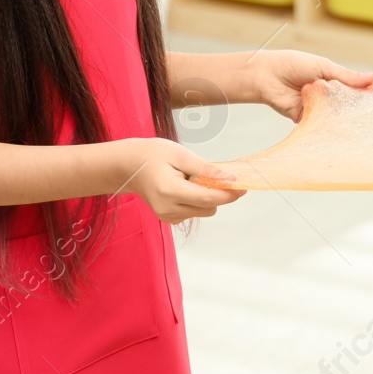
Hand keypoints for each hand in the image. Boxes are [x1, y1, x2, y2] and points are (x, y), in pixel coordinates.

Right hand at [120, 138, 244, 224]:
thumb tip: (230, 178)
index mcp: (170, 191)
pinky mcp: (168, 219)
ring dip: (207, 197)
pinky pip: (193, 212)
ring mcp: (167, 217)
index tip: (243, 187)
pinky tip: (186, 187)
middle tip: (215, 174)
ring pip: (203, 212)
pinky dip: (197, 201)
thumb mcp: (181, 155)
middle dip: (218, 194)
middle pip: (208, 208)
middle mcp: (168, 209)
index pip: (208, 199)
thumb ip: (205, 168)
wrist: (129, 166)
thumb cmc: (153, 155)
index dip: (229, 194)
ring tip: (191, 179)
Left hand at [244, 49, 372, 121]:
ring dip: (343, 117)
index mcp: (331, 79)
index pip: (352, 88)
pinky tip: (339, 129)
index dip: (365, 93)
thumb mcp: (324, 67)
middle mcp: (325, 95)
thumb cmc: (294, 65)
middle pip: (345, 104)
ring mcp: (316, 108)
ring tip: (360, 123)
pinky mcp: (305, 119)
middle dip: (356, 108)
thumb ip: (347, 76)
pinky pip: (320, 125)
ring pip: (334, 115)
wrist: (266, 76)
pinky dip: (327, 126)